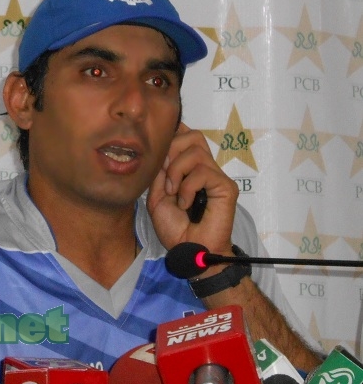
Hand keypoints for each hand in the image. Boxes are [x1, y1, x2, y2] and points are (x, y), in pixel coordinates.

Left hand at [146, 123, 237, 256]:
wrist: (187, 250)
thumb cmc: (174, 228)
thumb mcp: (156, 197)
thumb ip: (159, 173)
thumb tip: (161, 151)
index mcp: (189, 169)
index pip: (187, 136)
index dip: (174, 134)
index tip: (158, 149)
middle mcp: (205, 168)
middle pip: (194, 135)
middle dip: (172, 150)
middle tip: (165, 176)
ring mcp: (217, 177)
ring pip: (195, 152)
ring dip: (176, 172)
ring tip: (173, 193)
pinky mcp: (226, 187)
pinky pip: (203, 172)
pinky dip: (187, 187)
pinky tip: (185, 204)